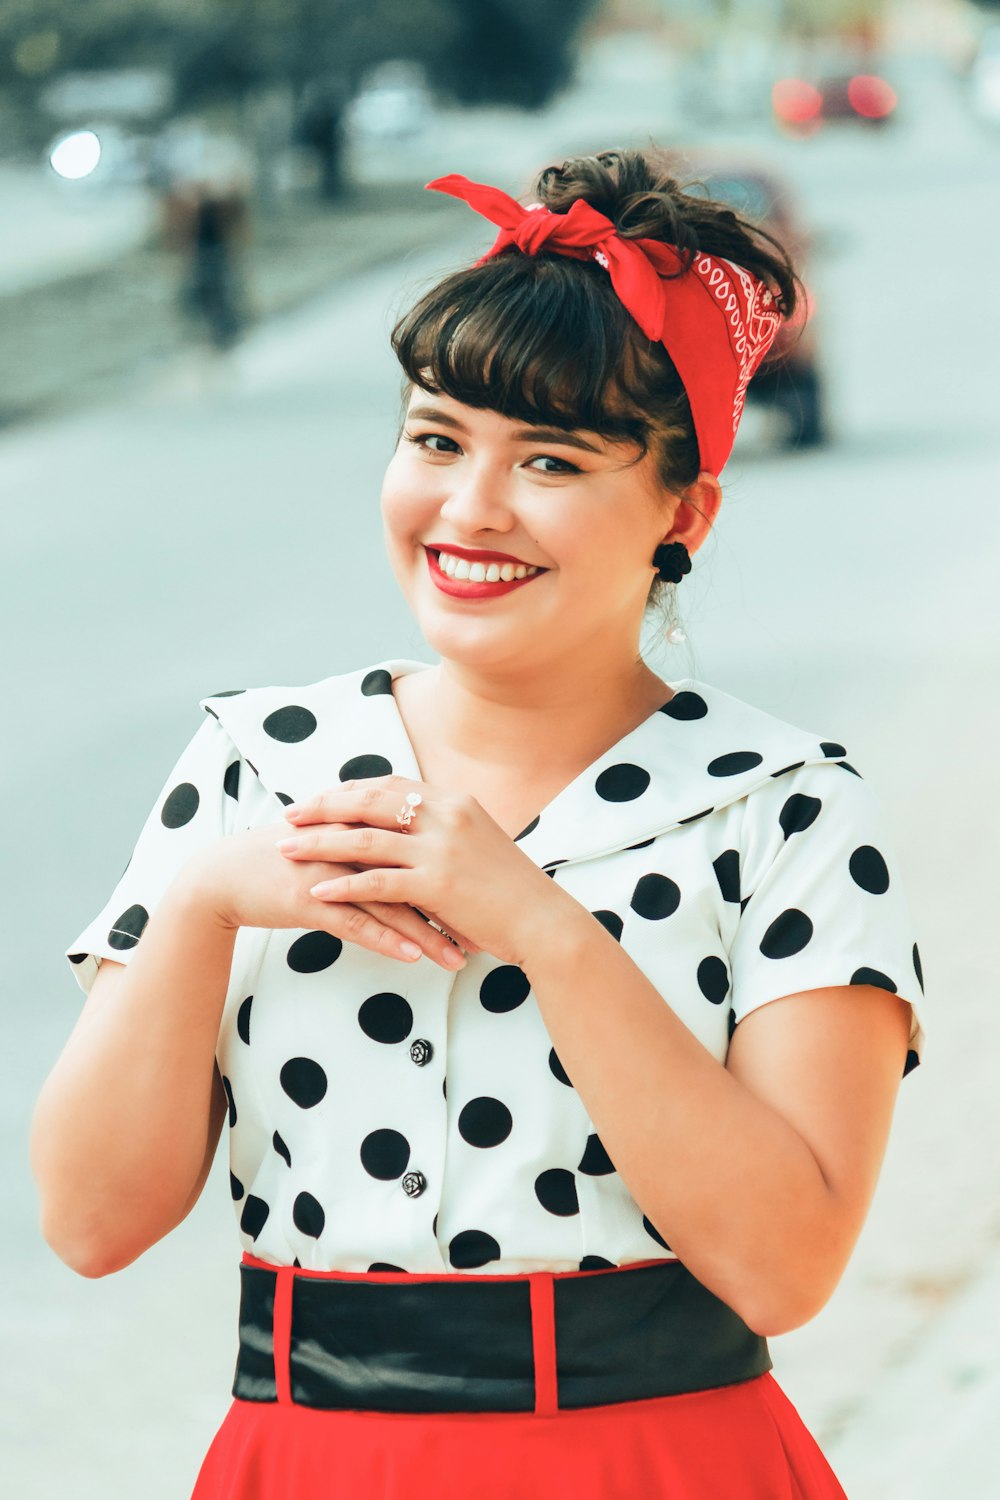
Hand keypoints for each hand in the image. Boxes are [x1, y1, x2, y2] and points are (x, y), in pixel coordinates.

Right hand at [179, 821, 469, 970]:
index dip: (457, 874)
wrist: (224, 876)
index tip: (488, 901)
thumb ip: (373, 843)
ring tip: (459, 958)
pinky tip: (413, 958)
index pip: (421, 847)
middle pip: (415, 873)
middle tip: (487, 934)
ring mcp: (329, 869)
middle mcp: (351, 841)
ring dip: (428, 933)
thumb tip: (414, 853)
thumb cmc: (284, 861)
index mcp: (362, 824)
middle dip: (453, 907)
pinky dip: (386, 940)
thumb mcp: (333, 844)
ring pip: (391, 902)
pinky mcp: (308, 897)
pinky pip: (355, 922)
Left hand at [276, 775, 565, 968]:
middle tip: (288, 816)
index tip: (318, 800)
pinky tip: (317, 891)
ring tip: (286, 851)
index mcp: (453, 801)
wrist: (543, 920)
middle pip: (368, 802)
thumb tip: (408, 829)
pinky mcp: (437, 884)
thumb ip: (444, 830)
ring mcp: (441, 849)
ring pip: (364, 840)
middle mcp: (445, 815)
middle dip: (322, 808)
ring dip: (319, 844)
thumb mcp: (478, 843)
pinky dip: (344, 886)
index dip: (348, 791)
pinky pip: (377, 882)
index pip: (388, 785)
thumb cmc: (510, 890)